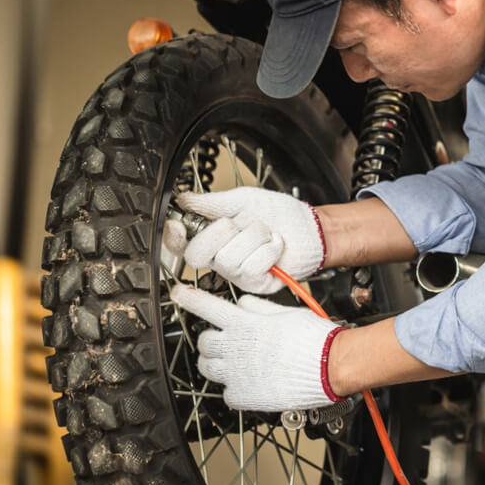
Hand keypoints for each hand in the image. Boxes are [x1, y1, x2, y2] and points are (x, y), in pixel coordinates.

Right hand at [163, 188, 324, 293]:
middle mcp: (220, 258)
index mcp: (212, 238)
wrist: (310, 228)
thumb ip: (211, 202)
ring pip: (228, 258)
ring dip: (253, 237)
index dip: (174, 236)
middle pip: (197, 255)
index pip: (180, 244)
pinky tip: (275, 246)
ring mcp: (237, 274)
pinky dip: (268, 250)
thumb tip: (182, 200)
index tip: (176, 224)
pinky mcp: (256, 284)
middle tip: (239, 223)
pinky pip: (250, 268)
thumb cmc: (279, 213)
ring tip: (265, 233)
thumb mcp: (242, 200)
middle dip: (219, 232)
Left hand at [171, 285, 346, 411]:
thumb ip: (259, 308)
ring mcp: (236, 373)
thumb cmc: (315, 338)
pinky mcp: (243, 396)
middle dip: (211, 340)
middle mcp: (235, 347)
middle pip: (203, 341)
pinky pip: (226, 393)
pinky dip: (234, 388)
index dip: (187, 298)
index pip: (205, 306)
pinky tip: (249, 382)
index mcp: (244, 323)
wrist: (330, 366)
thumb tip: (245, 303)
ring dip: (216, 364)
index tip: (177, 294)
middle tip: (226, 341)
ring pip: (208, 368)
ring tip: (233, 364)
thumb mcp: (287, 312)